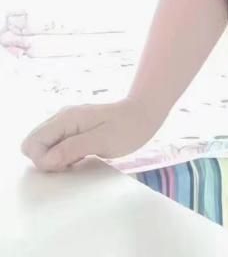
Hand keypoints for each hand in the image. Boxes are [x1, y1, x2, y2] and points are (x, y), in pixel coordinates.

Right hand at [20, 97, 161, 171]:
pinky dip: (63, 157)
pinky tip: (81, 158)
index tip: (66, 164)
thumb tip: (46, 161)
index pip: (32, 143)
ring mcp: (67, 124)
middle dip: (46, 161)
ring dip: (55, 160)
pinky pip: (56, 147)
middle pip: (33, 144)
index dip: (43, 160)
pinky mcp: (73, 130)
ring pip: (44, 147)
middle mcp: (62, 118)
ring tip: (79, 159)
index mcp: (66, 118)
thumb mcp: (103, 141)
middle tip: (72, 163)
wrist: (144, 114)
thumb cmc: (128, 128)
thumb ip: (73, 148)